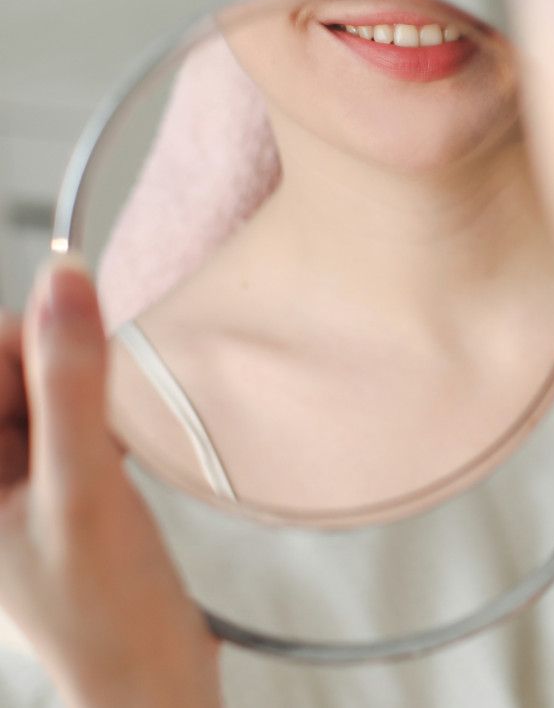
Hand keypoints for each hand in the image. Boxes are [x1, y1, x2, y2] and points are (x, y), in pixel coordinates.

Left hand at [0, 257, 220, 707]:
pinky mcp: (46, 486)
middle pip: (11, 371)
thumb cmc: (105, 605)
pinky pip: (64, 421)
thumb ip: (70, 384)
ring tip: (106, 459)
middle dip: (64, 382)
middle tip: (96, 436)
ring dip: (85, 404)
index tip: (82, 367)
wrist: (146, 673)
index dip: (31, 344)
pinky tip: (113, 464)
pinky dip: (96, 426)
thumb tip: (64, 279)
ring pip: (43, 392)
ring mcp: (9, 480)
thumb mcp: (83, 485)